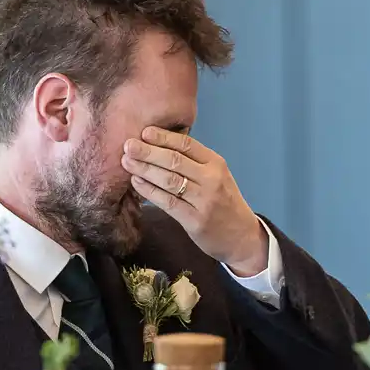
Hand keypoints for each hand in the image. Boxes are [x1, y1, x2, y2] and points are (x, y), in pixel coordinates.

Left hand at [122, 126, 270, 275]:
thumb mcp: (217, 177)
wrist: (242, 237)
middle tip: (128, 145)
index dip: (163, 137)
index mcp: (216, 164)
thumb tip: (159, 146)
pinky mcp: (195, 220)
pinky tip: (137, 183)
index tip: (144, 132)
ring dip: (145, 169)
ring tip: (127, 162)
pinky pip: (168, 202)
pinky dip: (149, 191)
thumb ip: (194, 163)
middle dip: (148, 151)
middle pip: (175, 161)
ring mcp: (204, 201)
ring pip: (169, 180)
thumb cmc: (224, 203)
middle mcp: (212, 180)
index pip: (187, 144)